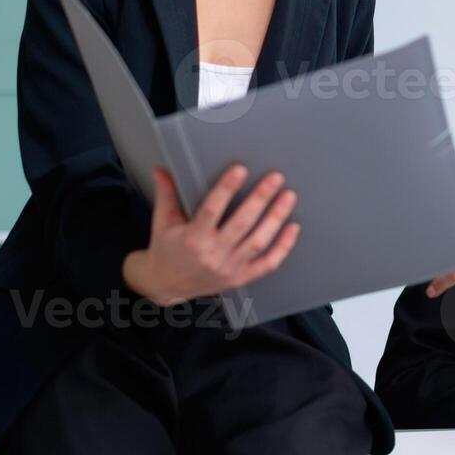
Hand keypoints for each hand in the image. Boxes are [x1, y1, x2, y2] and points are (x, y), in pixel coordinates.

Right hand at [122, 163, 298, 305]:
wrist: (165, 285)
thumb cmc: (166, 250)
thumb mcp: (163, 221)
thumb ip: (166, 193)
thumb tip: (161, 169)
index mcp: (192, 238)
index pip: (211, 209)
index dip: (226, 188)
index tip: (240, 169)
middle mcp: (212, 255)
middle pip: (241, 223)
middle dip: (261, 198)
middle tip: (275, 177)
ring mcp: (229, 268)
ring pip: (258, 242)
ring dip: (276, 218)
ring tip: (288, 197)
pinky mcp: (241, 278)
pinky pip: (268, 264)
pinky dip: (284, 246)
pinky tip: (293, 228)